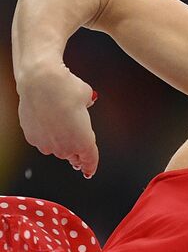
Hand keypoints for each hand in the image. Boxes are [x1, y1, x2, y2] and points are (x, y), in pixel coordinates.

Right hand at [17, 62, 98, 176]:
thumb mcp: (86, 95)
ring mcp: (47, 145)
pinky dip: (44, 133)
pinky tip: (45, 118)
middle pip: (72, 154)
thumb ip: (87, 104)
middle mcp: (66, 148)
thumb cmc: (65, 87)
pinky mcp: (33, 139)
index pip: (89, 161)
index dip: (90, 166)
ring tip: (57, 119)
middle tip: (72, 132)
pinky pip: (42, 140)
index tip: (88, 170)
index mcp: (84, 142)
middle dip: (74, 147)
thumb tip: (87, 101)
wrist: (40, 80)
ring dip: (58, 140)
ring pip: (56, 148)